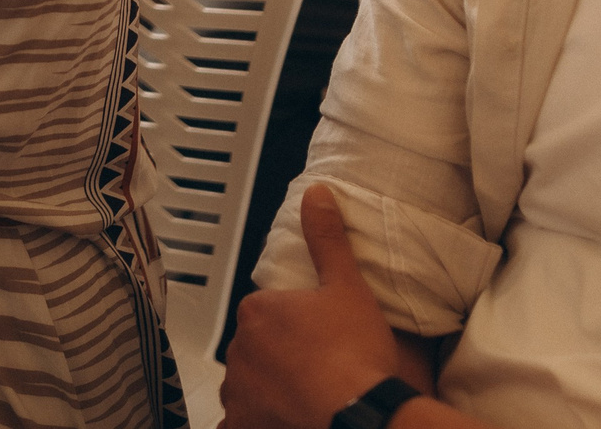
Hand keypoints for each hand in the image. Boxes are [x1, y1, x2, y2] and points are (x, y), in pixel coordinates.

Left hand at [222, 185, 428, 428]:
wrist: (361, 417)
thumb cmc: (355, 356)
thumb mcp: (348, 287)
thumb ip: (327, 240)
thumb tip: (317, 195)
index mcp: (257, 312)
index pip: (265, 314)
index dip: (291, 325)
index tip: (316, 337)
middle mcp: (239, 351)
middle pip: (255, 349)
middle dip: (277, 357)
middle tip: (317, 368)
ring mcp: (238, 392)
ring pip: (247, 385)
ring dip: (266, 390)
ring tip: (306, 397)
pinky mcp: (242, 425)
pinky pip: (238, 422)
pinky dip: (253, 420)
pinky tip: (279, 419)